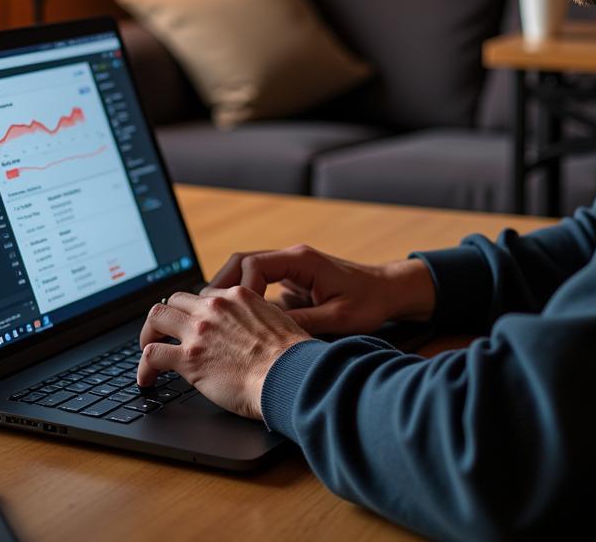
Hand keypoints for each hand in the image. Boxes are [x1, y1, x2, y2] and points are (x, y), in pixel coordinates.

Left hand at [137, 287, 310, 419]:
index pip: (204, 295)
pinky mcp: (188, 357)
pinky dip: (144, 368)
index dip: (196, 312)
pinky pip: (152, 354)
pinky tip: (147, 380)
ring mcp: (199, 330)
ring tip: (147, 350)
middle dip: (167, 317)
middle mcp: (215, 307)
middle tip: (164, 334)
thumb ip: (259, 318)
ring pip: (157, 317)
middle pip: (176, 300)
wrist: (288, 374)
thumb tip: (256, 330)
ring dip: (149, 334)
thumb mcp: (278, 320)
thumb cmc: (291, 357)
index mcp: (238, 296)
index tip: (193, 326)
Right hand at [203, 244, 436, 335]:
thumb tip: (270, 337)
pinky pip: (258, 282)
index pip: (254, 265)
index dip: (238, 289)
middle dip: (220, 285)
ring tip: (213, 318)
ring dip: (229, 291)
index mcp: (301, 260)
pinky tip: (236, 321)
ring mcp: (290, 267)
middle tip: (206, 313)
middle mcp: (291, 258)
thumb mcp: (339, 318)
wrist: (390, 290)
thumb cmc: (370, 302)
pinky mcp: (292, 280)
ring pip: (246, 270)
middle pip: (241, 261)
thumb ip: (303, 323)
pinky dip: (243, 297)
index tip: (234, 315)